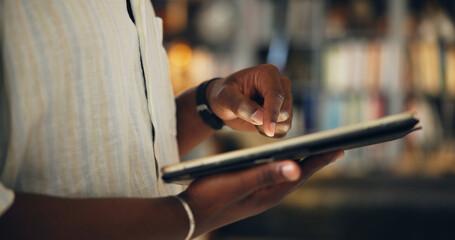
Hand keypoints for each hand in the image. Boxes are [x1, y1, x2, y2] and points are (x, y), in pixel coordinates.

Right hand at [180, 150, 344, 236]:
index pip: (301, 173)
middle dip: (316, 161)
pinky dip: (283, 166)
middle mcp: (267, 195)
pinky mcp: (249, 192)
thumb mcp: (238, 183)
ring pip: (286, 176)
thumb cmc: (210, 197)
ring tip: (314, 154)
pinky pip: (273, 177)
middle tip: (335, 149)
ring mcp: (258, 195)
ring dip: (302, 164)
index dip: (321, 160)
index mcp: (269, 193)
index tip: (340, 148)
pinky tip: (281, 163)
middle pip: (298, 175)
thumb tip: (296, 168)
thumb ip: (265, 175)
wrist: (189, 214)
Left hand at [207, 64, 291, 136]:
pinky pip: (283, 130)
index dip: (272, 113)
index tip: (268, 130)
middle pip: (284, 111)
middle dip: (266, 121)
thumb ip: (240, 105)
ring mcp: (285, 99)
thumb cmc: (224, 94)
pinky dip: (270, 132)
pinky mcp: (284, 113)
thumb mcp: (225, 97)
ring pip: (286, 122)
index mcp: (268, 74)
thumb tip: (259, 118)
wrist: (226, 103)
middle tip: (246, 116)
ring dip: (267, 128)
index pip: (276, 95)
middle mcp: (281, 85)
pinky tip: (258, 125)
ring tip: (251, 118)